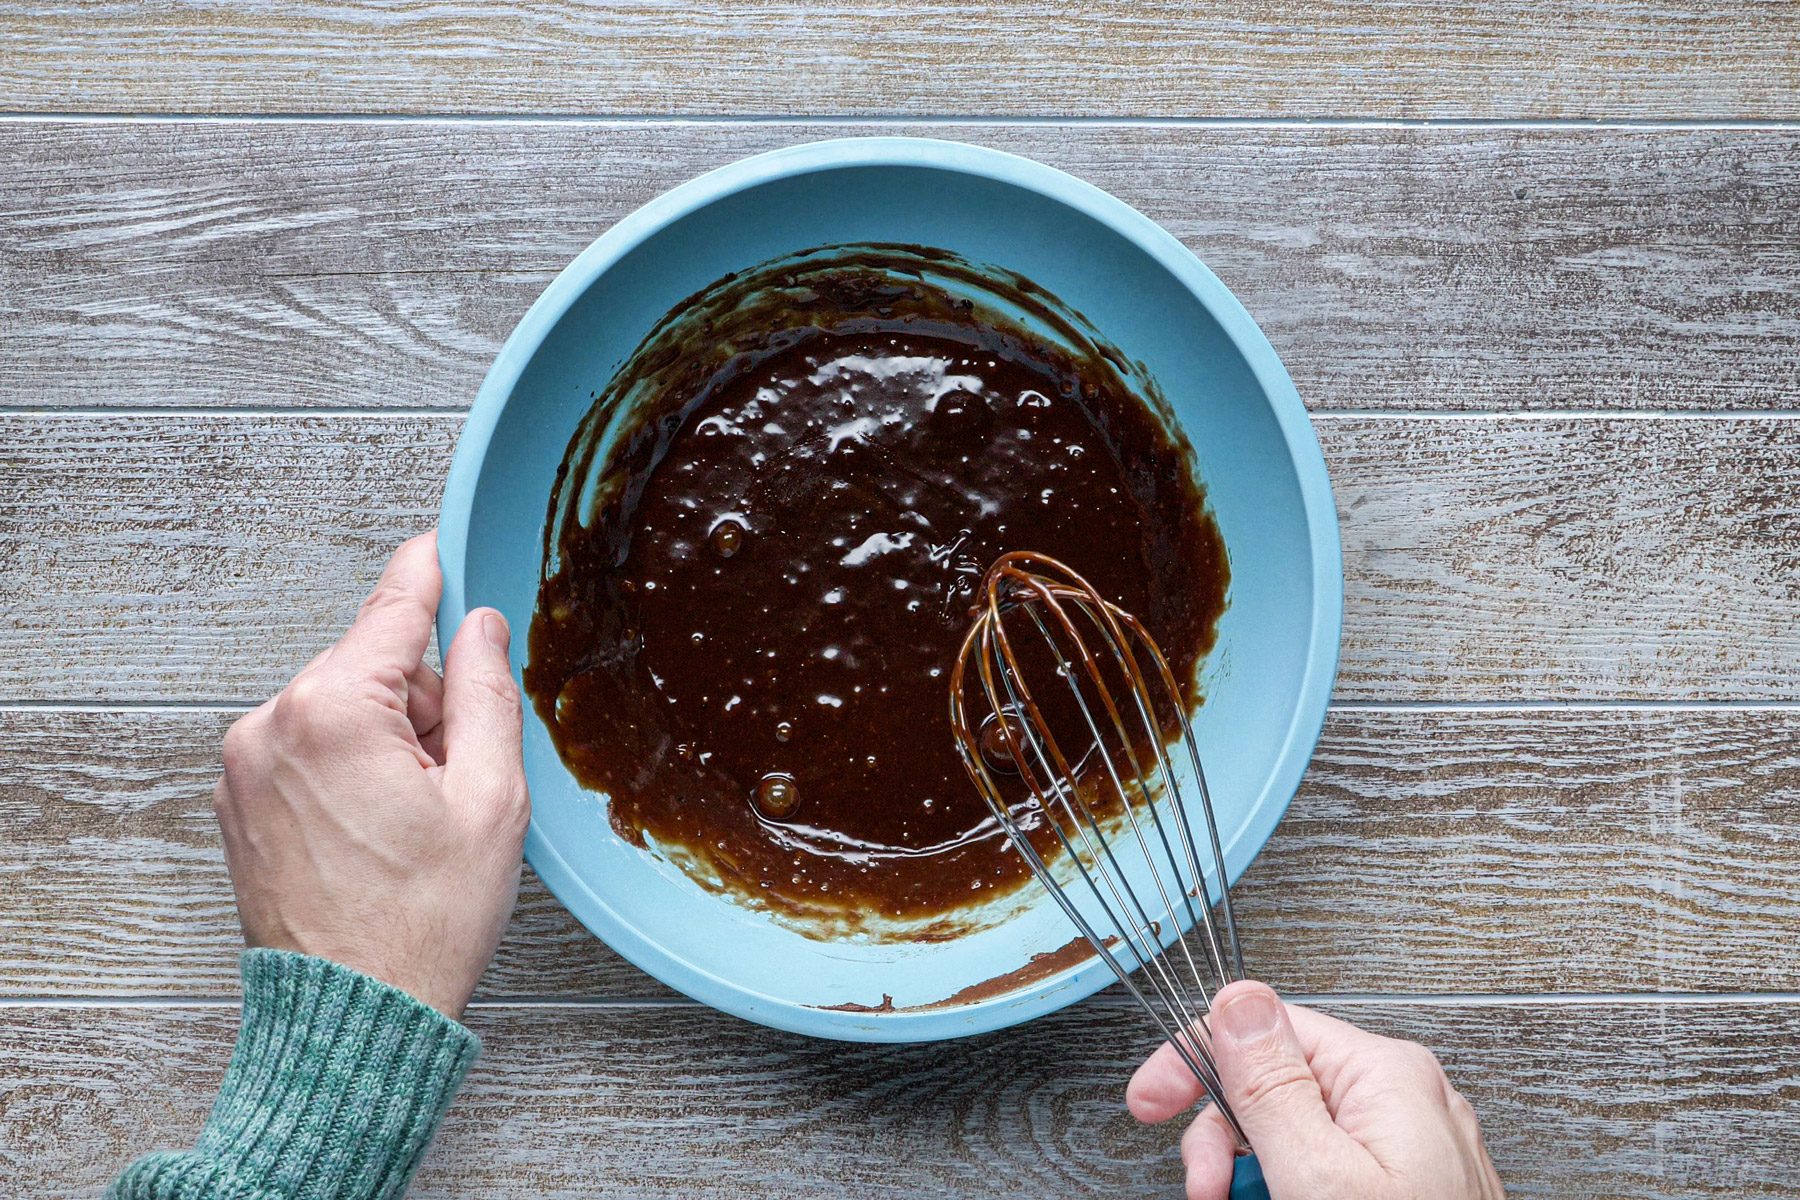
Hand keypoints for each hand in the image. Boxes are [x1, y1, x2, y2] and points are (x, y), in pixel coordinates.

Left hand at [214, 532, 529, 1018]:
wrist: (353, 1017)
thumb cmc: (423, 922)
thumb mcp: (491, 800)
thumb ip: (487, 694)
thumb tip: (480, 629)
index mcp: (332, 711)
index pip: (393, 609)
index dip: (430, 572)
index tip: (441, 538)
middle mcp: (271, 725)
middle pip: (372, 666)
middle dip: (424, 704)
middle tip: (454, 781)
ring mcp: (244, 767)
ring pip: (342, 708)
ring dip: (389, 741)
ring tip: (415, 820)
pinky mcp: (239, 803)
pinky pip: (310, 749)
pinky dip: (350, 769)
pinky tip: (379, 830)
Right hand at [1128, 981, 1503, 1199]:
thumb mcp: (1318, 1176)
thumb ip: (1272, 1085)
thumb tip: (1239, 998)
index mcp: (1384, 1074)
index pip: (1263, 1027)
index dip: (1195, 1065)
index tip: (1151, 1105)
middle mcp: (1403, 1095)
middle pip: (1274, 1085)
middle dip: (1228, 1141)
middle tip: (1212, 1194)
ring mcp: (1410, 1143)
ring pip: (1297, 1133)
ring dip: (1257, 1175)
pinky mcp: (1408, 1182)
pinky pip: (1329, 1165)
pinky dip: (1295, 1190)